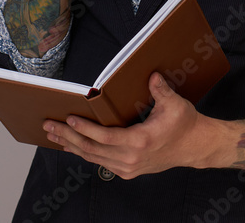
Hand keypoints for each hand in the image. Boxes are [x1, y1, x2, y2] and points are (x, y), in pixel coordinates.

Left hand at [43, 72, 225, 178]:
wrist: (195, 147)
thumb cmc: (185, 124)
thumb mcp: (174, 104)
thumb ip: (160, 89)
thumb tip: (150, 74)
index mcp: (139, 142)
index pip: (104, 137)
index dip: (84, 129)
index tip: (68, 119)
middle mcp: (131, 158)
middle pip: (91, 149)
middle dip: (67, 137)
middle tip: (48, 125)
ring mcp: (128, 167)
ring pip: (92, 157)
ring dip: (71, 146)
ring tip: (53, 134)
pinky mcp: (128, 170)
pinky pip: (100, 162)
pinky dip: (84, 152)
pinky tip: (72, 145)